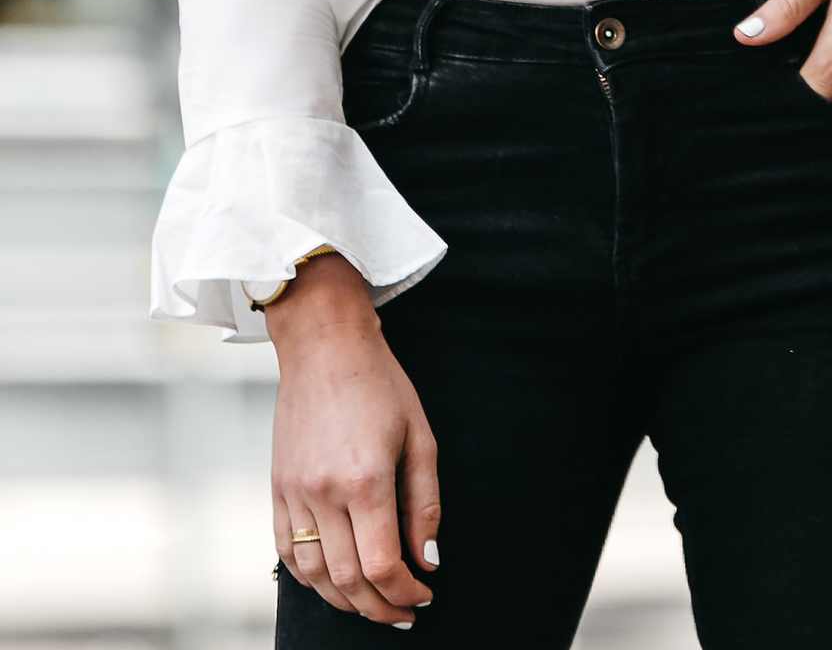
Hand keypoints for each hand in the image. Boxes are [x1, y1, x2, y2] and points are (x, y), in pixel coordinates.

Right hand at [266, 253, 438, 626]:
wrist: (324, 345)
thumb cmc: (380, 384)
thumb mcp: (421, 436)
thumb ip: (426, 503)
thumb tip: (429, 559)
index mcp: (365, 479)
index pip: (382, 565)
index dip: (406, 592)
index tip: (424, 594)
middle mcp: (324, 492)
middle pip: (348, 580)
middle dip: (379, 607)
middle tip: (402, 613)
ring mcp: (294, 492)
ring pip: (314, 574)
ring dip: (344, 601)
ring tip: (371, 603)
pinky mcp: (276, 487)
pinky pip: (285, 551)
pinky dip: (309, 578)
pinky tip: (332, 581)